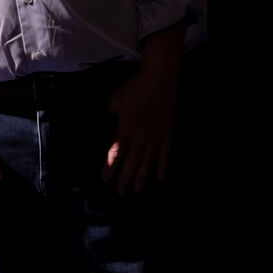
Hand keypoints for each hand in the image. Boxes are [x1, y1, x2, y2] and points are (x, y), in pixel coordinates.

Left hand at [101, 63, 178, 194]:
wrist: (157, 81)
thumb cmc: (134, 89)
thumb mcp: (115, 99)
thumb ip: (111, 111)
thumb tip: (109, 117)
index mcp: (125, 128)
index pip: (115, 153)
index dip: (110, 167)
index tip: (105, 179)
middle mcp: (139, 137)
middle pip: (131, 162)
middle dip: (124, 178)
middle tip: (120, 192)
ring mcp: (154, 137)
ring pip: (147, 162)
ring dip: (141, 177)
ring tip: (137, 189)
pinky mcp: (166, 134)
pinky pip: (165, 155)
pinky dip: (162, 167)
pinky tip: (160, 178)